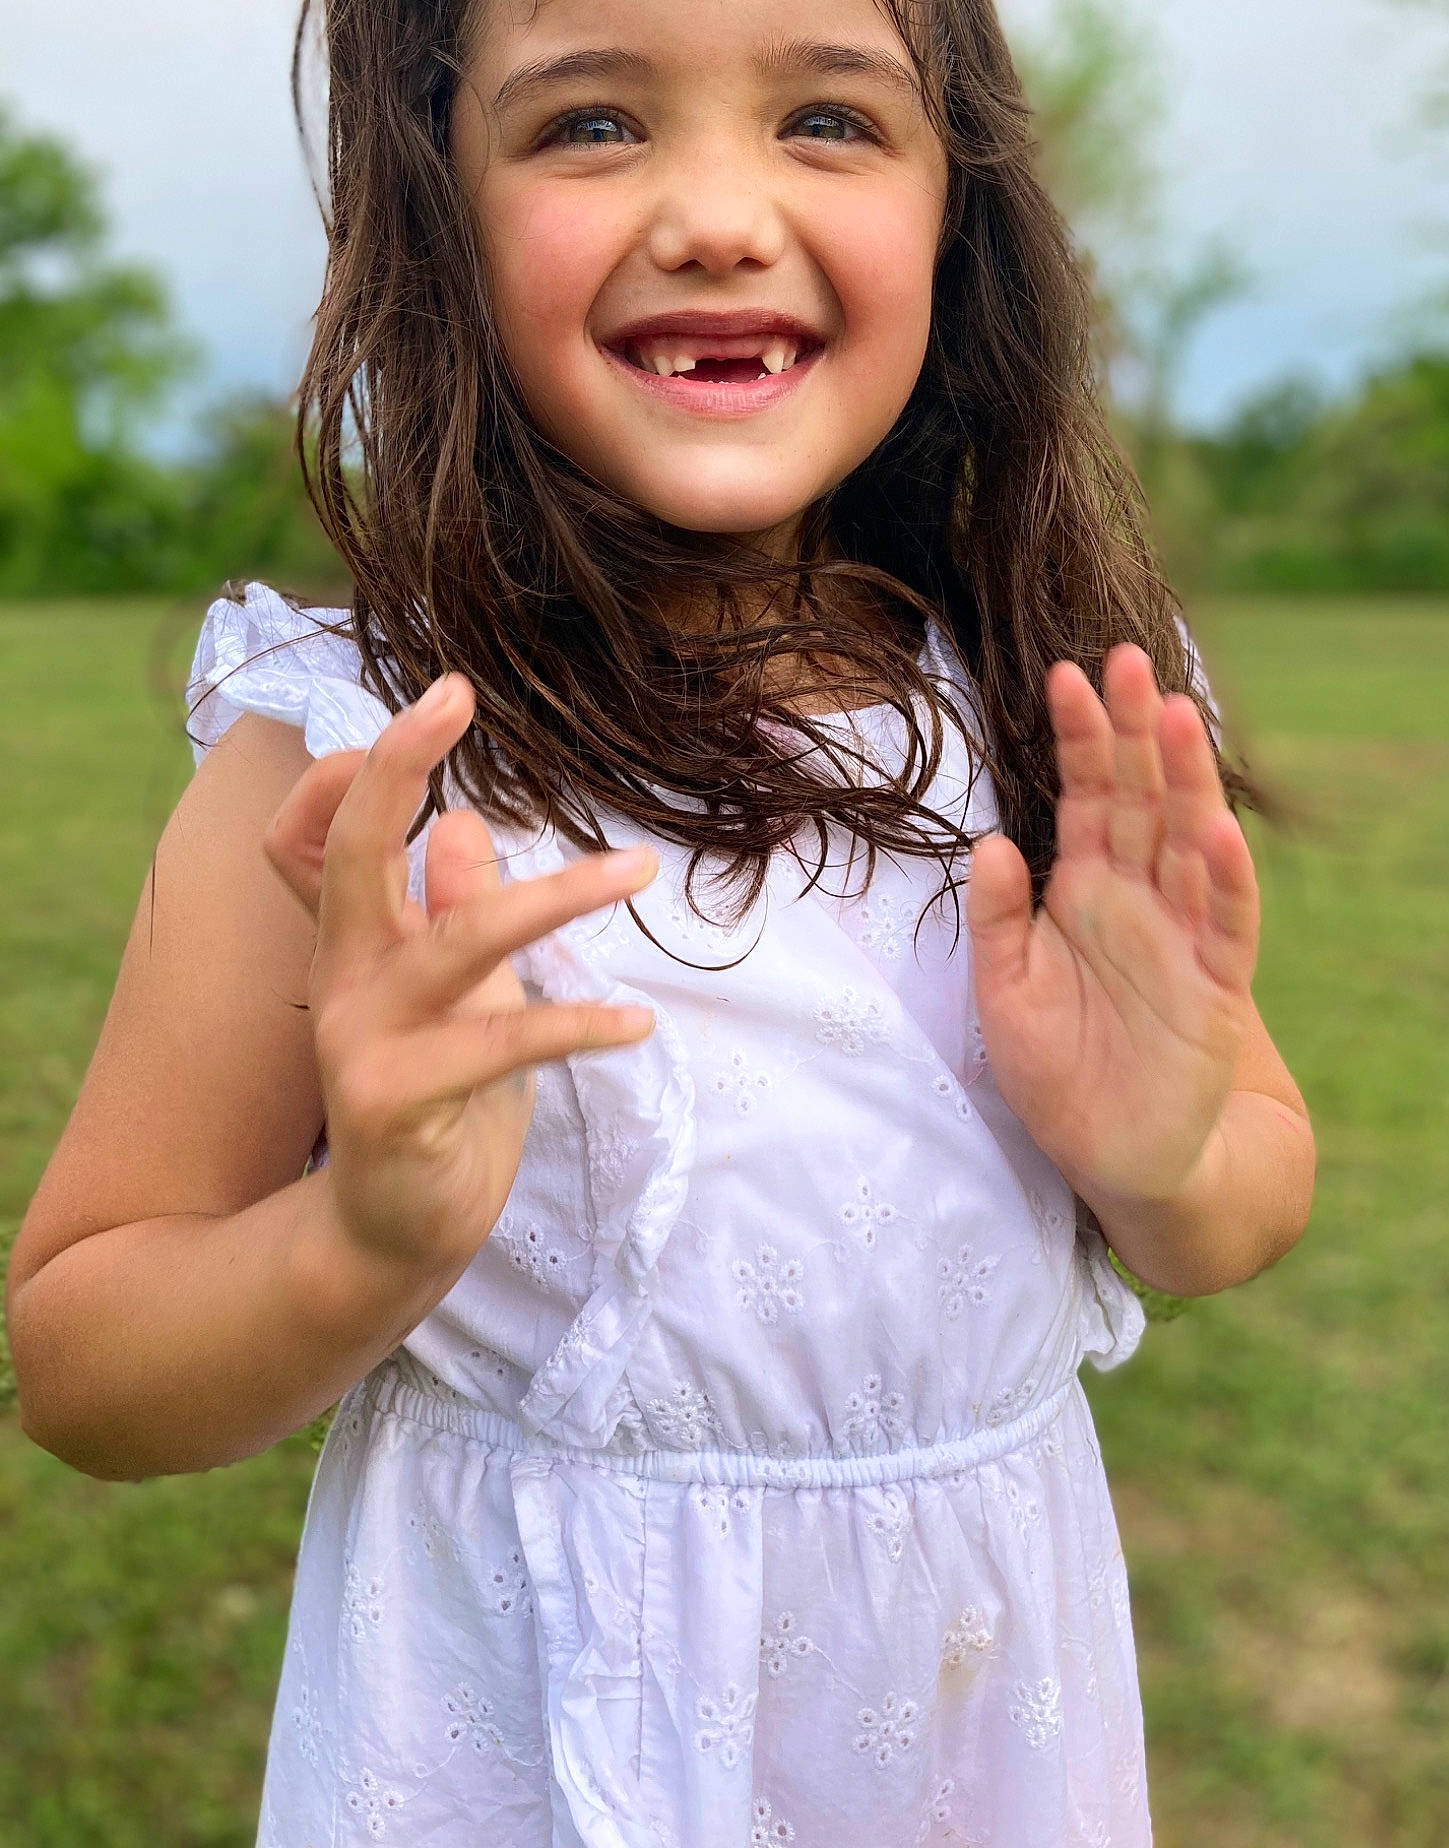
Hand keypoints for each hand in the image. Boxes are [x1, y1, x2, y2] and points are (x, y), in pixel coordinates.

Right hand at [263, 675, 657, 1277]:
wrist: (396, 1229)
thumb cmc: (439, 1101)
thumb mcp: (459, 996)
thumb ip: (453, 913)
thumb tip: (466, 827)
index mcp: (359, 940)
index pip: (338, 831)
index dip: (377, 763)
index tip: (443, 697)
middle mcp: (348, 975)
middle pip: (354, 850)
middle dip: (398, 765)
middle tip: (453, 693)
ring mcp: (363, 1038)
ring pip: (459, 940)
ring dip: (553, 897)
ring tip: (637, 871)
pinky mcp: (396, 1103)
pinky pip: (501, 1046)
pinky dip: (575, 1030)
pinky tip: (636, 1026)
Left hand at [966, 645, 1258, 1208]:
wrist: (1121, 1157)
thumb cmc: (1060, 1071)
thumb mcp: (1005, 993)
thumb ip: (999, 919)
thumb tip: (991, 841)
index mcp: (1086, 890)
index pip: (1088, 797)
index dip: (1081, 739)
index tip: (1066, 676)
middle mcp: (1140, 898)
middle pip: (1142, 798)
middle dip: (1135, 730)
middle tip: (1126, 659)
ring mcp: (1184, 936)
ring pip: (1189, 841)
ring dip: (1185, 781)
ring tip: (1176, 715)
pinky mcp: (1217, 987)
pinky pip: (1225, 922)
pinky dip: (1223, 877)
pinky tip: (1215, 828)